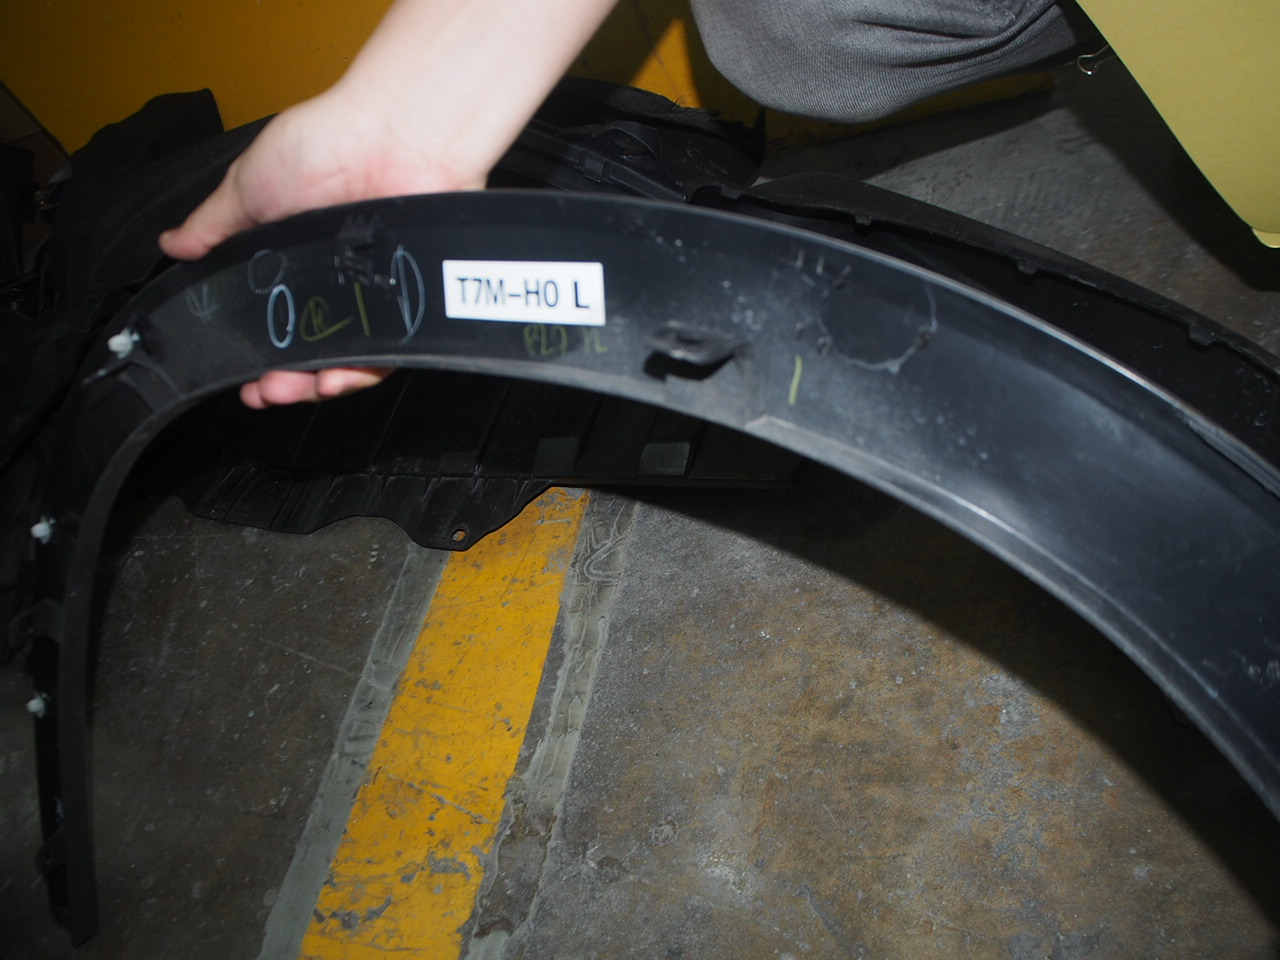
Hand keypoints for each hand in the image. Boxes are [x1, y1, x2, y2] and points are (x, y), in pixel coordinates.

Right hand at [160, 91, 477, 406]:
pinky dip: (363, 369)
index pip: (273, 322)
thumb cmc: (328, 143)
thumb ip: (214, 224)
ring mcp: (371, 292)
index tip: (238, 372)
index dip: (256, 352)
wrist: (393, 134)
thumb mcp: (249, 186)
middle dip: (285, 380)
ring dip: (319, 383)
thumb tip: (174, 244)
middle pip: (310, 350)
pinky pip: (388, 349)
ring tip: (294, 388)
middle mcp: (335, 280)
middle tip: (264, 390)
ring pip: (348, 357)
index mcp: (295, 259)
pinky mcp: (405, 299)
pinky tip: (339, 376)